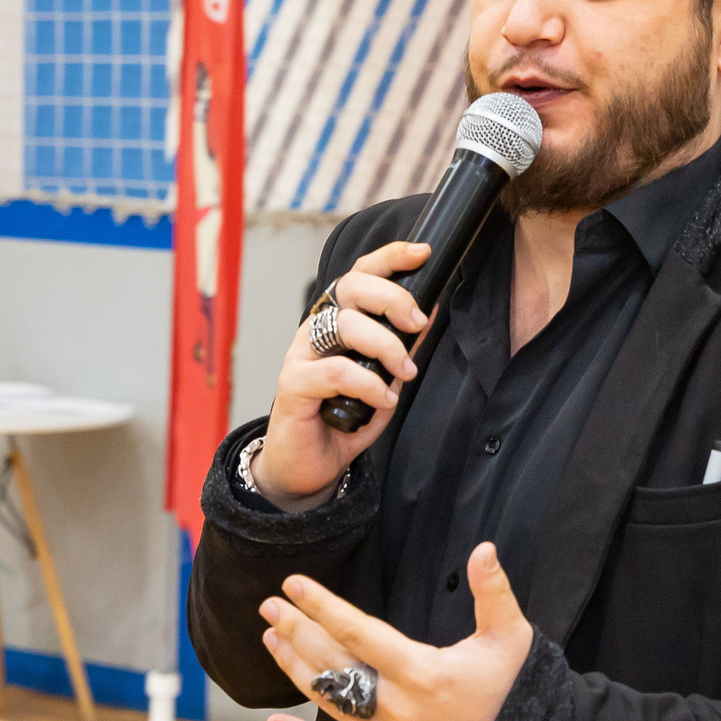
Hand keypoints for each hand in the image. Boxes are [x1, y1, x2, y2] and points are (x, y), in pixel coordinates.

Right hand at [255, 241, 432, 509]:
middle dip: (392, 298)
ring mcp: (300, 355)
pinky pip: (336, 371)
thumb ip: (400, 351)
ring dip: (385, 346)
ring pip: (346, 325)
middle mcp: (315, 330)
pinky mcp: (292, 384)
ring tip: (405, 372)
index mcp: (336, 322)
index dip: (388, 258)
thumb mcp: (382, 381)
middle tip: (418, 324)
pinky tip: (382, 400)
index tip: (421, 253)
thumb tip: (428, 318)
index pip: (358, 275)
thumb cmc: (342, 420)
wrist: (306, 467)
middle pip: (350, 287)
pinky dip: (368, 384)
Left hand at [259, 542, 534, 720]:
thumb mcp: (510, 638)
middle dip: (297, 631)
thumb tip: (483, 548)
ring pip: (328, 702)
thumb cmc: (516, 691)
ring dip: (295, 668)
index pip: (359, 634)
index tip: (294, 585)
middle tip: (269, 606)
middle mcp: (397, 707)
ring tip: (270, 638)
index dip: (323, 607)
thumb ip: (494, 592)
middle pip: (334, 664)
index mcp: (423, 673)